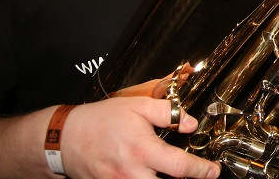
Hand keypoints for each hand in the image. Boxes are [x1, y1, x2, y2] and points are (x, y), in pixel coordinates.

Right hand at [62, 98, 218, 178]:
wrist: (65, 138)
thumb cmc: (101, 120)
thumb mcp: (138, 106)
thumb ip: (168, 112)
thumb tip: (191, 123)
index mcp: (142, 151)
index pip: (180, 167)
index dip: (201, 171)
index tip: (212, 171)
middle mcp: (131, 173)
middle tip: (196, 174)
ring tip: (172, 173)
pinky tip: (151, 175)